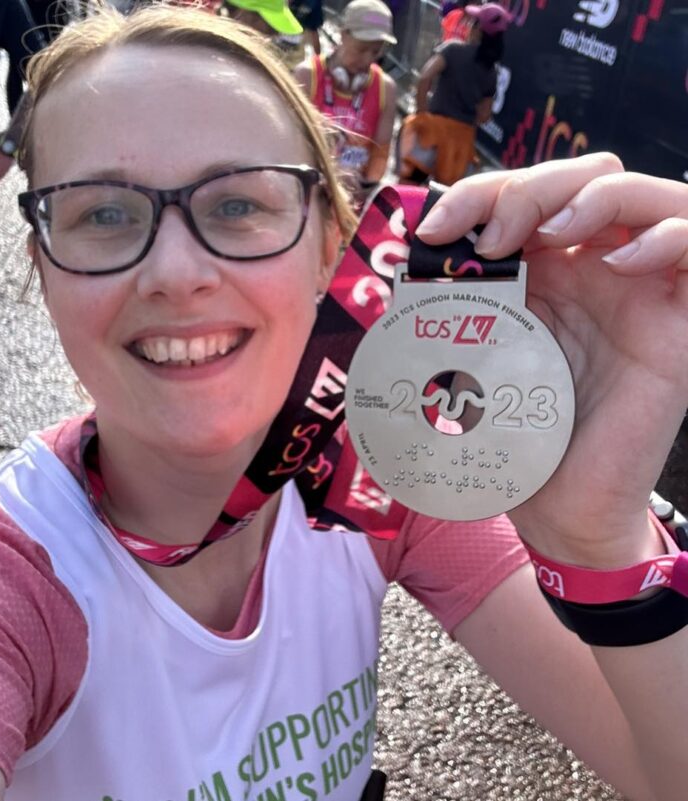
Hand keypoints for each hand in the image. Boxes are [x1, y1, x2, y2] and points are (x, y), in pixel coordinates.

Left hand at [415, 153, 687, 564]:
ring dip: (592, 196)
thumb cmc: (508, 437)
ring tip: (551, 235)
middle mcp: (588, 271)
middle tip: (489, 238)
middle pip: (579, 179)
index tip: (433, 232)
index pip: (519, 197)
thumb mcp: (466, 365)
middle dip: (527, 189)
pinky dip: (666, 234)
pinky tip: (616, 263)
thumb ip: (443, 319)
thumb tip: (391, 279)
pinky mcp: (677, 321)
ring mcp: (637, 290)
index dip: (477, 194)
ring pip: (640, 194)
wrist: (557, 507)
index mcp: (537, 274)